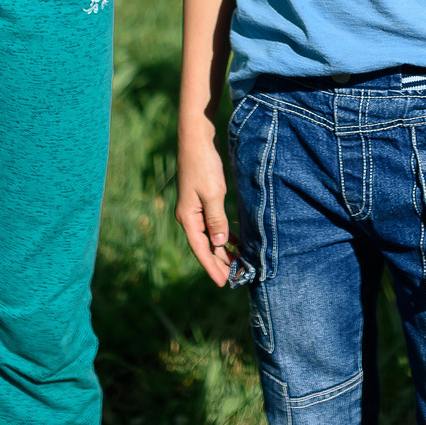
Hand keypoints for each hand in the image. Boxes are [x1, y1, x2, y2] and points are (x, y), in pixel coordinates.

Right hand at [175, 129, 233, 284]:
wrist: (196, 141)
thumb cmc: (203, 166)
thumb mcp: (212, 194)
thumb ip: (216, 219)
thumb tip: (220, 244)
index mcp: (188, 217)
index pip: (200, 249)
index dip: (211, 266)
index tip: (222, 282)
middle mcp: (189, 217)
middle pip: (205, 246)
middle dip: (218, 262)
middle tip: (234, 279)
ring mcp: (195, 209)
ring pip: (210, 236)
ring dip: (222, 250)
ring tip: (237, 264)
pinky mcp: (203, 201)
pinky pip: (213, 224)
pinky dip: (224, 234)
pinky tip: (235, 241)